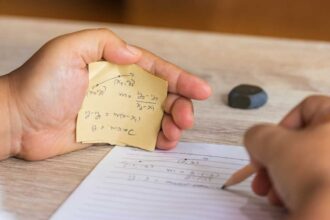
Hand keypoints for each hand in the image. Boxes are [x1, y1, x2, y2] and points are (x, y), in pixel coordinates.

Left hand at [3, 29, 210, 160]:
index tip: (200, 90)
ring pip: (155, 114)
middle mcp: (120, 86)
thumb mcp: (68, 50)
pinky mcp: (111, 130)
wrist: (18, 121)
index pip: (155, 70)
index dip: (180, 79)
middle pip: (161, 94)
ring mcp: (117, 109)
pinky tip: (164, 141)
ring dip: (172, 123)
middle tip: (186, 119)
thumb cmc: (38, 84)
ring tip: (176, 132)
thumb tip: (133, 55)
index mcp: (115, 65)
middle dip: (180, 105)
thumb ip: (103, 43)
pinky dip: (156, 138)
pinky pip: (140, 133)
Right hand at [244, 95, 329, 218]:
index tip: (269, 145)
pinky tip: (285, 202)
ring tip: (271, 194)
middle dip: (275, 159)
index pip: (308, 107)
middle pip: (304, 141)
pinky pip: (318, 182)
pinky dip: (299, 190)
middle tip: (261, 174)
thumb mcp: (269, 142)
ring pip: (308, 164)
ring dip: (282, 178)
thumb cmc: (310, 171)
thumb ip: (256, 134)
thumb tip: (257, 143)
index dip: (282, 125)